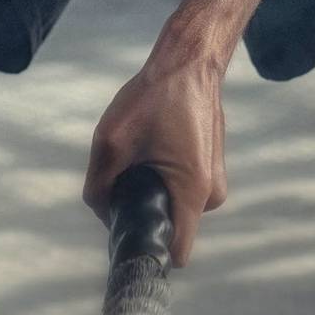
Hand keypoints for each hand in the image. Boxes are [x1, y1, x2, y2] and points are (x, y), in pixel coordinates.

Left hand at [84, 52, 226, 266]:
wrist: (189, 62)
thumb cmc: (154, 97)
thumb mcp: (110, 141)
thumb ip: (99, 187)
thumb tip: (102, 211)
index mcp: (192, 192)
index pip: (174, 253)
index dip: (147, 252)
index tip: (125, 239)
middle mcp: (210, 194)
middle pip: (168, 226)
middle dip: (142, 210)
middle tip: (127, 172)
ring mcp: (214, 182)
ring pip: (172, 205)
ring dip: (151, 189)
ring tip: (142, 151)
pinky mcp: (210, 169)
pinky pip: (180, 189)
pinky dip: (163, 176)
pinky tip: (155, 147)